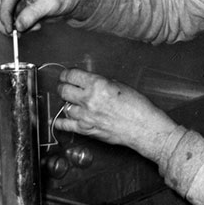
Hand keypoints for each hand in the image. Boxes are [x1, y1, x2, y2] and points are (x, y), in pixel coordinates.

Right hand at [0, 0, 86, 33]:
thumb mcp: (49, 4)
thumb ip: (32, 14)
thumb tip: (18, 25)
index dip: (5, 15)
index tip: (10, 29)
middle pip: (1, 6)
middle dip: (8, 21)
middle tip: (16, 34)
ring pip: (5, 14)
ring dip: (16, 25)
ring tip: (33, 27)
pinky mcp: (20, 5)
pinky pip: (13, 19)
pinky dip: (21, 25)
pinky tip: (34, 25)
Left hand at [54, 68, 178, 156]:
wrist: (144, 128)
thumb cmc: (138, 107)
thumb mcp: (120, 86)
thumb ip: (102, 83)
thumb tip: (90, 83)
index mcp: (98, 84)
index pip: (72, 75)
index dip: (66, 74)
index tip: (66, 76)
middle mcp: (89, 99)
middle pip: (64, 90)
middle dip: (63, 87)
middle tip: (64, 87)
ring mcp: (86, 116)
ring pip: (65, 107)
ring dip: (67, 104)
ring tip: (70, 103)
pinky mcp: (87, 130)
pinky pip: (66, 125)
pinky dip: (60, 122)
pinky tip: (59, 120)